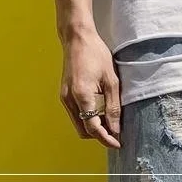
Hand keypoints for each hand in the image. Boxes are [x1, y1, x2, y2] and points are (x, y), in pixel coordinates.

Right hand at [60, 29, 121, 147]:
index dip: (106, 139)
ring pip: (79, 124)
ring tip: (109, 122)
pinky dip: (87, 119)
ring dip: (93, 128)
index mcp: (82, 96)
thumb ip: (113, 107)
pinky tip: (99, 112)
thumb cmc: (96, 55)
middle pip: (84, 131)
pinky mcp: (64, 95)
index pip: (93, 128)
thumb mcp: (111, 81)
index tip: (118, 144)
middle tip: (116, 132)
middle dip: (100, 135)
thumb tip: (115, 129)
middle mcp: (69, 99)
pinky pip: (76, 115)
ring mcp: (64, 98)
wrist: (77, 38)